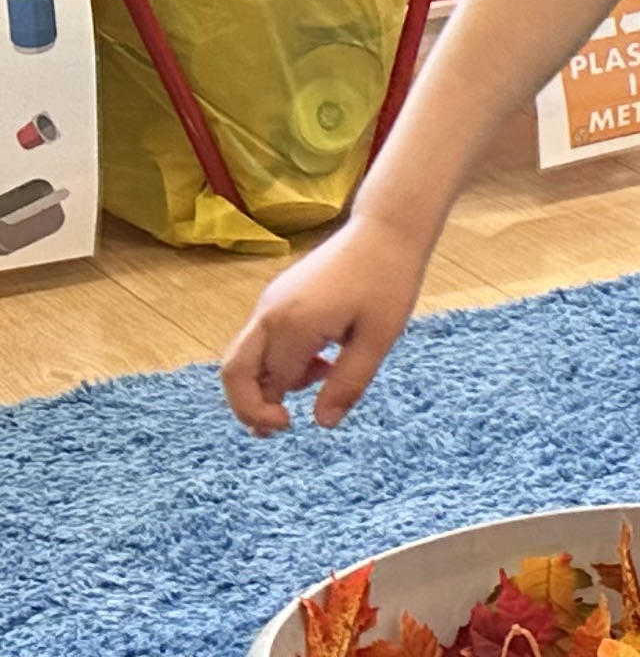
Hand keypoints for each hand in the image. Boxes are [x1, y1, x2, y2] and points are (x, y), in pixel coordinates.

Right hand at [218, 215, 438, 435]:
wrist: (385, 229)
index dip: (272, 413)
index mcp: (292, 325)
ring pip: (246, 355)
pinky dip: (279, 360)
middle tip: (277, 427)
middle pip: (233, 370)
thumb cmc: (388, 280)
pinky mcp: (277, 297)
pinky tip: (320, 360)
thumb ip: (349, 382)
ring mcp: (270, 303)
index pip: (267, 384)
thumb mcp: (379, 338)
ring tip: (318, 380)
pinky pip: (262, 339)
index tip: (294, 427)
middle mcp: (270, 314)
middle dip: (247, 405)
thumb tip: (322, 424)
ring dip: (269, 381)